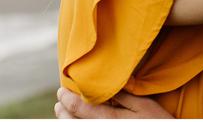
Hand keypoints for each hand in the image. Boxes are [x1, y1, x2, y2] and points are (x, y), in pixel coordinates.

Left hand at [55, 87, 172, 118]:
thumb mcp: (144, 105)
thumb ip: (122, 96)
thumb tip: (103, 84)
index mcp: (109, 119)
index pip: (80, 107)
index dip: (68, 98)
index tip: (61, 90)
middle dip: (63, 111)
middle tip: (59, 102)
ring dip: (67, 121)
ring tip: (64, 113)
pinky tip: (78, 121)